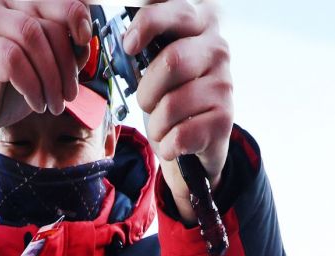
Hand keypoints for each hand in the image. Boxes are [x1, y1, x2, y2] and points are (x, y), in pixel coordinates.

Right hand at [0, 0, 93, 150]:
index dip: (77, 14)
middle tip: (69, 93)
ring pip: (33, 37)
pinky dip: (32, 85)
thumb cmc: (8, 86)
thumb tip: (86, 43)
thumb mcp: (46, 65)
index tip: (84, 39)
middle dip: (67, 62)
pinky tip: (36, 102)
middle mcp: (3, 2)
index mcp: (22, 1)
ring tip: (53, 103)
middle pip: (49, 21)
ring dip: (51, 77)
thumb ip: (66, 49)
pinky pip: (14, 60)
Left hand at [123, 0, 233, 222]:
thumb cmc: (171, 98)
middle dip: (147, 92)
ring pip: (171, 105)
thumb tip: (127, 39)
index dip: (149, 23)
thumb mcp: (157, 65)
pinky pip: (180, 136)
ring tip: (164, 126)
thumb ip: (147, 45)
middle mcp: (218, 49)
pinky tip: (174, 143)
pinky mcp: (225, 118)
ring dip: (156, 125)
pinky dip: (167, 145)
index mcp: (201, 26)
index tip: (129, 45)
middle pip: (172, 61)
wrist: (194, 143)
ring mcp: (225, 83)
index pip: (177, 11)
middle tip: (148, 104)